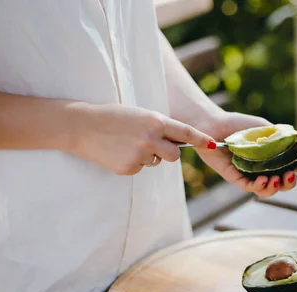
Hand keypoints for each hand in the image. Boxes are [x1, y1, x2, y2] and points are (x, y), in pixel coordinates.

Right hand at [68, 103, 215, 174]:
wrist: (83, 126)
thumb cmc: (113, 118)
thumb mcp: (140, 116)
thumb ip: (159, 127)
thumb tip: (177, 142)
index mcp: (155, 121)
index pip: (185, 132)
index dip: (200, 140)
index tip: (213, 145)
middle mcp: (151, 138)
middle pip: (174, 156)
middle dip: (167, 153)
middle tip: (150, 144)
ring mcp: (140, 155)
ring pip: (155, 162)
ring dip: (147, 156)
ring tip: (127, 144)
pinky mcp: (129, 168)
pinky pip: (140, 169)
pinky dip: (132, 163)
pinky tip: (118, 152)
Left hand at [194, 111, 296, 197]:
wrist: (214, 124)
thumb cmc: (238, 125)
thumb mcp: (264, 128)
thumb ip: (280, 136)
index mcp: (273, 158)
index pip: (292, 166)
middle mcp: (264, 169)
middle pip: (283, 183)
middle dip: (290, 182)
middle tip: (290, 174)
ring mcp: (250, 175)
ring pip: (268, 190)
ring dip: (276, 188)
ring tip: (276, 179)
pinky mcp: (236, 178)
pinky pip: (249, 187)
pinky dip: (259, 186)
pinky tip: (264, 180)